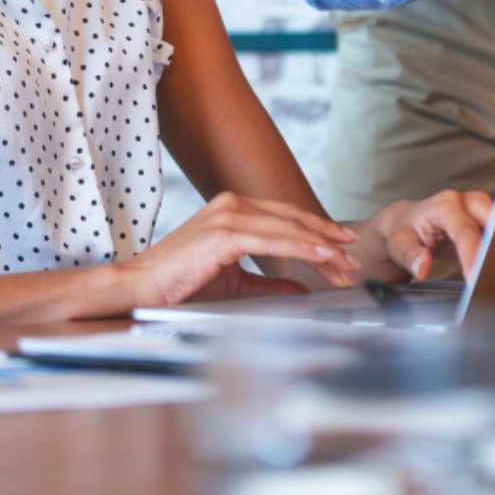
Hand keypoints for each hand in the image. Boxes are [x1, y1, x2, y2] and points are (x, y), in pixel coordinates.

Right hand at [116, 192, 360, 307]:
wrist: (141, 290)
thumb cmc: (179, 285)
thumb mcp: (235, 283)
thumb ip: (268, 281)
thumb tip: (300, 287)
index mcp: (233, 210)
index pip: (286, 217)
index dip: (317, 230)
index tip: (342, 246)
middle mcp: (232, 205)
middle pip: (293, 219)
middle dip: (327, 239)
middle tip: (353, 257)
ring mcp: (228, 215)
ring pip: (289, 229)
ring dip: (322, 248)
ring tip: (345, 264)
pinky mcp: (224, 233)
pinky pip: (274, 240)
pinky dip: (302, 248)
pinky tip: (322, 257)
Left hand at [361, 190, 494, 281]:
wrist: (408, 221)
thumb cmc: (404, 233)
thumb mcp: (397, 245)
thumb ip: (409, 255)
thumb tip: (424, 267)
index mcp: (444, 204)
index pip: (464, 231)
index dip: (472, 254)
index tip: (476, 279)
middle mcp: (467, 201)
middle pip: (493, 220)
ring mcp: (480, 208)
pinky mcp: (488, 219)